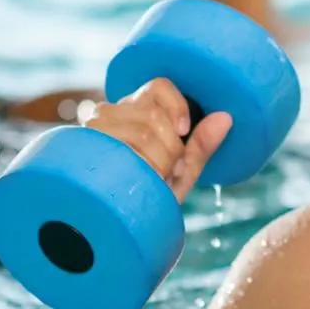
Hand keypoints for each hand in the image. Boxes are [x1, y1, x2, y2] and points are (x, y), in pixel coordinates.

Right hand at [83, 77, 232, 200]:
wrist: (113, 222)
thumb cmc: (148, 192)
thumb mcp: (181, 170)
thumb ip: (201, 145)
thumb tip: (226, 117)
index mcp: (136, 108)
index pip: (159, 86)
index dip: (177, 107)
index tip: (183, 133)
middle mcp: (111, 111)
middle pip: (154, 115)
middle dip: (171, 149)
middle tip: (167, 173)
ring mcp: (94, 128)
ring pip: (142, 132)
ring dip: (157, 163)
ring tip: (151, 180)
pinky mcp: (83, 146)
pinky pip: (122, 148)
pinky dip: (139, 167)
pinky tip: (135, 181)